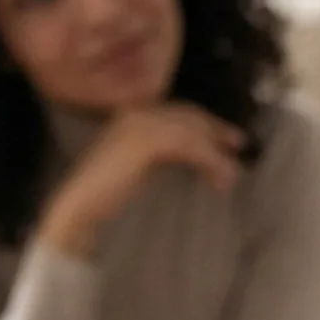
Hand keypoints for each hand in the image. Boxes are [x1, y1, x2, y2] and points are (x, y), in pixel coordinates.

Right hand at [40, 102, 244, 257]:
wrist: (80, 208)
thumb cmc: (108, 194)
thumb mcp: (143, 167)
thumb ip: (165, 155)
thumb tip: (202, 156)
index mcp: (133, 114)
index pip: (179, 111)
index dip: (207, 123)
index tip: (231, 139)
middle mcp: (136, 112)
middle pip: (188, 116)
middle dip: (216, 132)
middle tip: (239, 148)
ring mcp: (138, 124)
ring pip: (190, 132)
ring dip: (215, 154)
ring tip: (230, 176)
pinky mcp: (143, 141)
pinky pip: (188, 146)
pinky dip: (209, 161)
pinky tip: (221, 177)